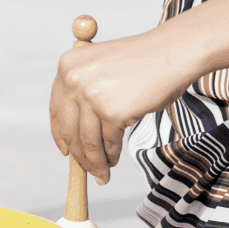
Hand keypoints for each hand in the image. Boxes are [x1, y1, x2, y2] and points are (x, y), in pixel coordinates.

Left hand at [49, 31, 194, 184]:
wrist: (172, 53)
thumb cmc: (143, 61)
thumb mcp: (101, 67)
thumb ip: (85, 90)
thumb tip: (77, 130)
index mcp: (68, 67)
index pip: (56, 110)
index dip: (60, 135)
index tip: (64, 151)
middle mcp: (74, 80)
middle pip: (70, 130)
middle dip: (79, 156)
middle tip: (88, 171)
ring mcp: (92, 96)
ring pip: (88, 141)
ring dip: (95, 162)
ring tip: (102, 174)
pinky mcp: (111, 112)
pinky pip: (108, 142)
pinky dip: (112, 155)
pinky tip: (114, 161)